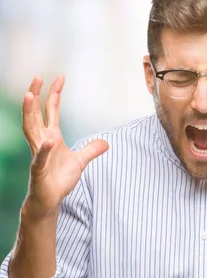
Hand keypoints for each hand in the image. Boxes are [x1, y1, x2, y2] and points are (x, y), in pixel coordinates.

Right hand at [21, 75, 108, 221]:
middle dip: (36, 95)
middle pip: (36, 114)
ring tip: (28, 95)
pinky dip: (44, 149)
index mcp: (51, 137)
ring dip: (29, 112)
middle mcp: (41, 142)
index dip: (54, 94)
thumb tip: (106, 142)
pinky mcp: (39, 170)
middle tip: (37, 76)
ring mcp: (38, 155)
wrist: (49, 200)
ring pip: (31, 130)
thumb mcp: (80, 162)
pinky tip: (49, 141)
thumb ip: (91, 150)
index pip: (51, 111)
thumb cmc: (59, 180)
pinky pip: (40, 157)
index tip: (58, 77)